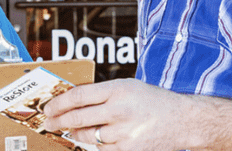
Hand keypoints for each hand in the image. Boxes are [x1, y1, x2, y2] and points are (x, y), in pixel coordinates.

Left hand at [41, 78, 202, 150]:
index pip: (78, 96)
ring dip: (77, 133)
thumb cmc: (154, 102)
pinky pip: (101, 148)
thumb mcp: (128, 87)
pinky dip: (97, 143)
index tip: (49, 107)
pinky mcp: (127, 150)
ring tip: (74, 129)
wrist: (183, 121)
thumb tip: (70, 101)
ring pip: (86, 135)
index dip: (58, 103)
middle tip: (50, 123)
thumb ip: (102, 93)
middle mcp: (120, 110)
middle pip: (77, 117)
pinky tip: (102, 137)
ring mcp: (123, 132)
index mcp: (119, 89)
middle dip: (58, 121)